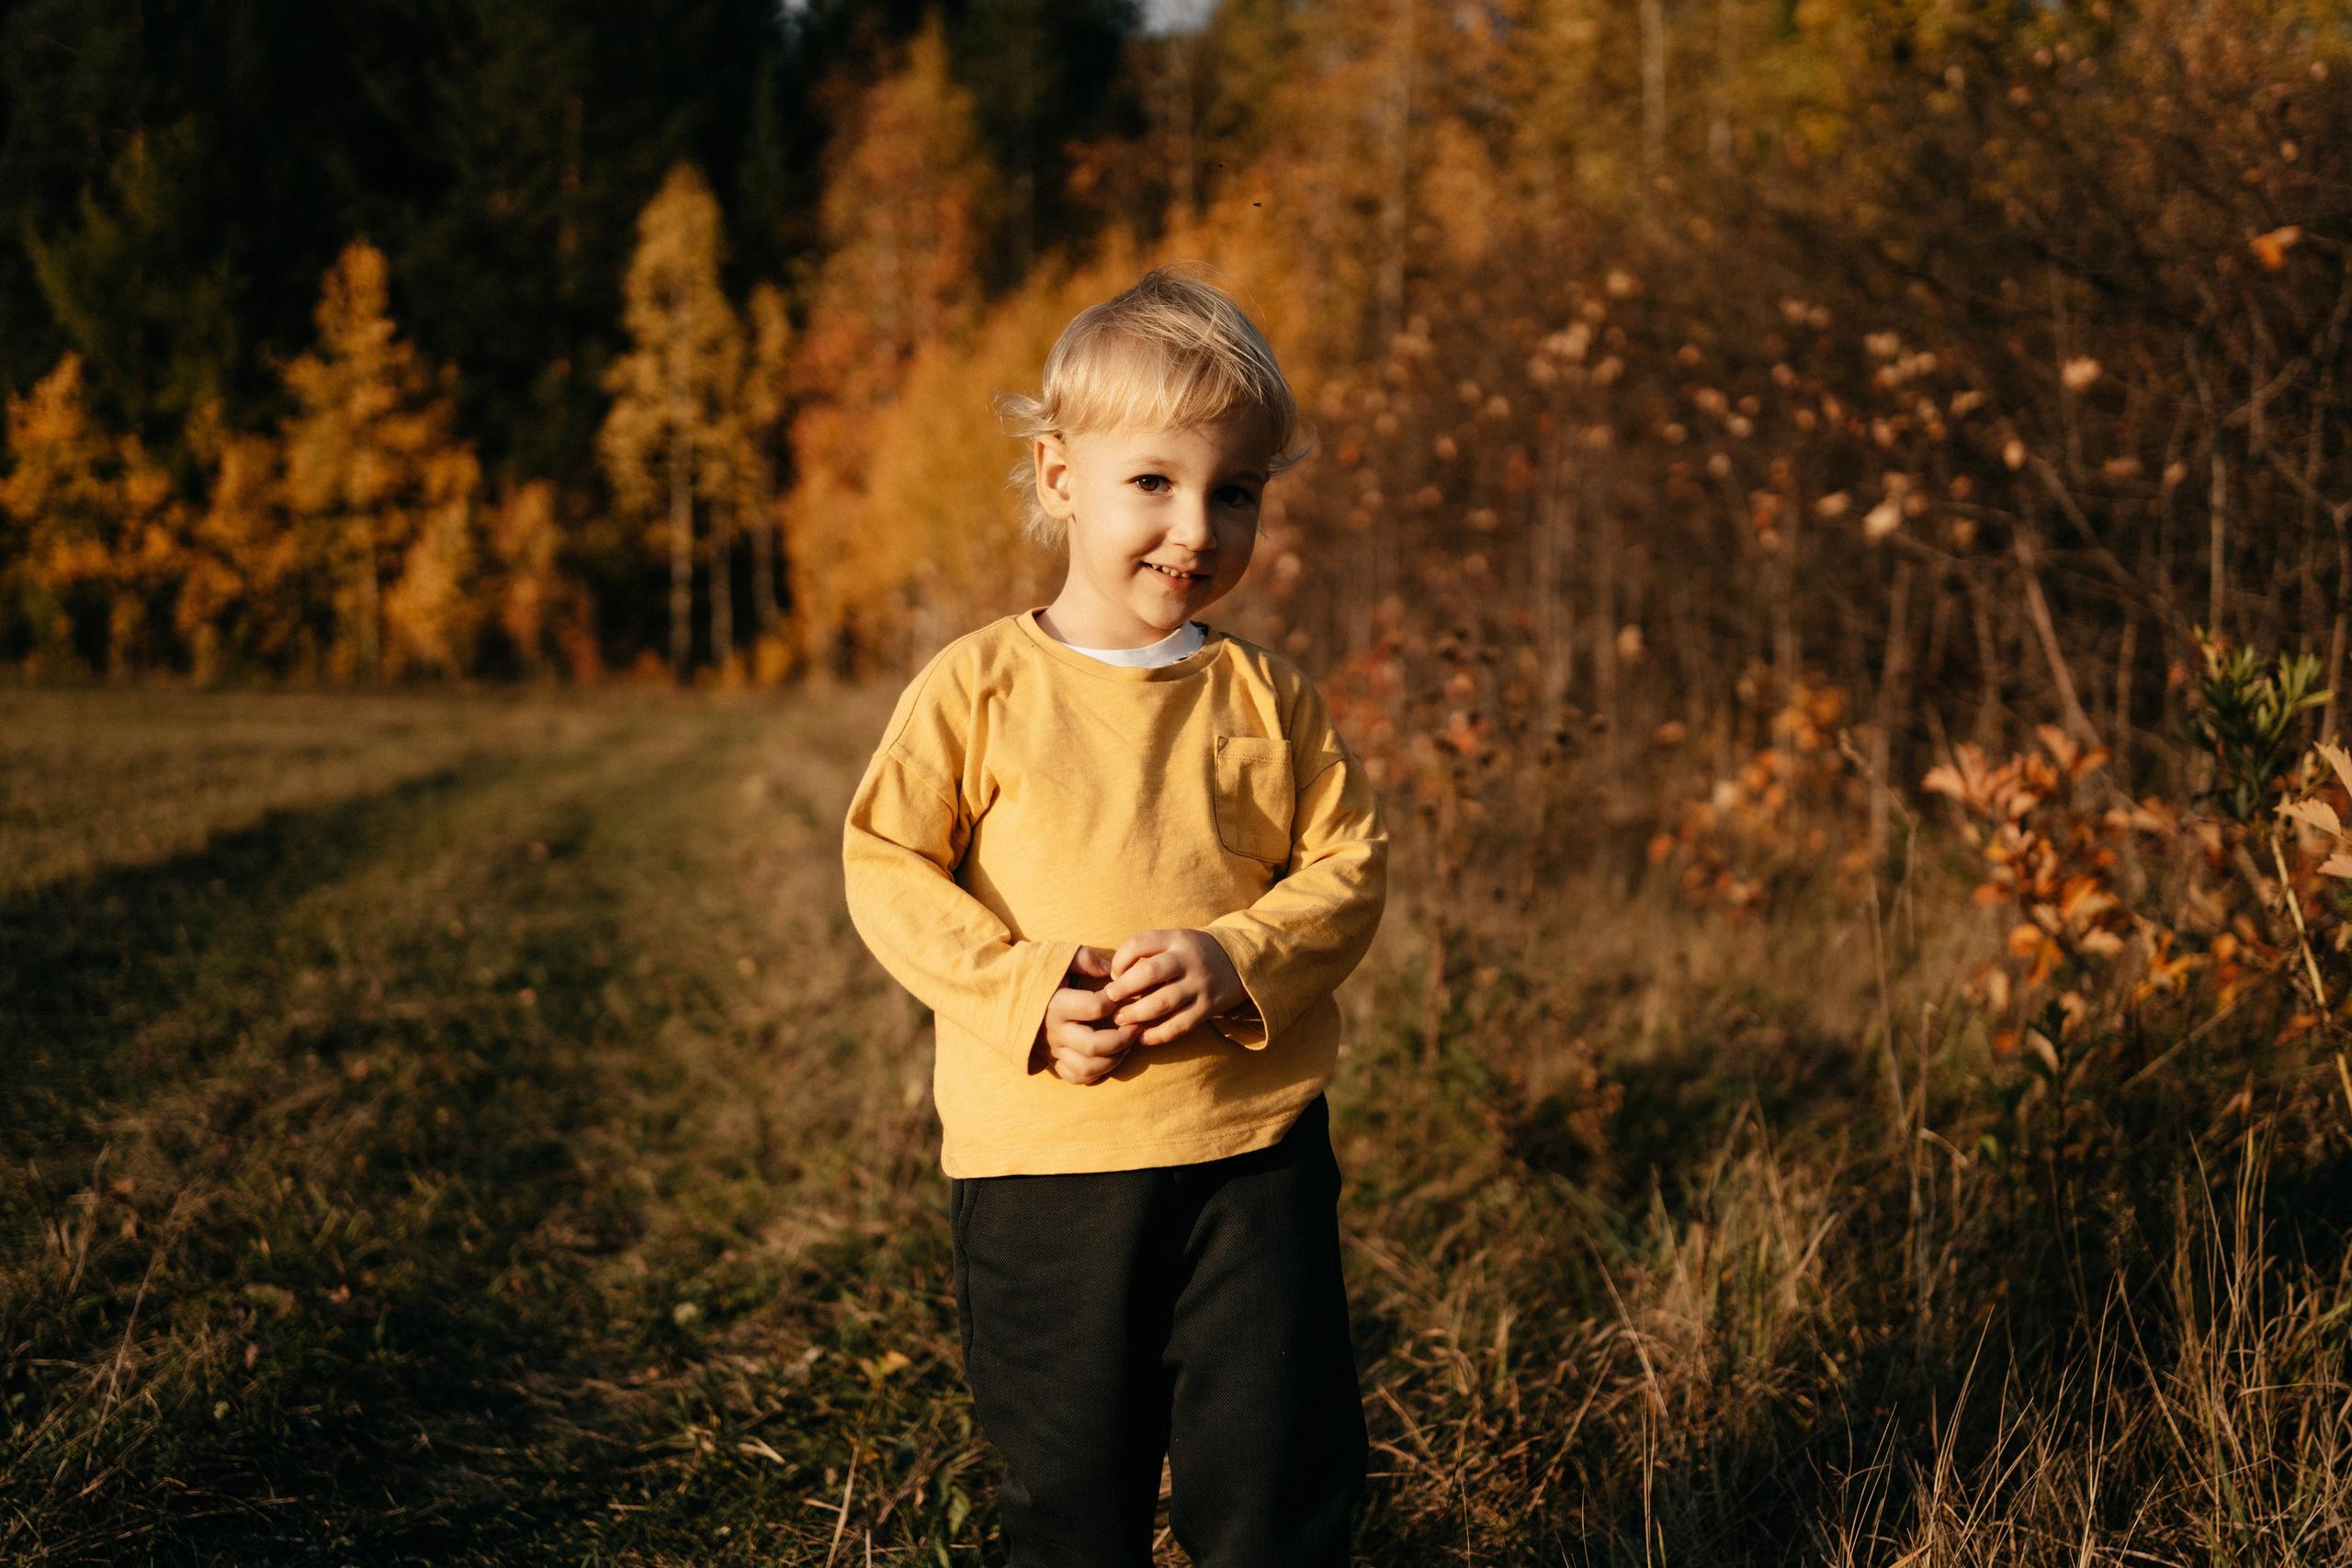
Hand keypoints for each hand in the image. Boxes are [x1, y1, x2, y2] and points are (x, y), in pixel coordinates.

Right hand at [1033, 946, 1138, 1084]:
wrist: (998, 995)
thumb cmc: (1031, 973)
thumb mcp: (1055, 957)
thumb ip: (1085, 959)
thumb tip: (1111, 971)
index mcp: (1056, 1004)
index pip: (1096, 1007)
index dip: (1116, 999)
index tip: (1122, 991)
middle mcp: (1054, 1031)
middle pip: (1095, 1046)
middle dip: (1124, 1037)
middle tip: (1137, 1024)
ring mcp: (1053, 1049)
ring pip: (1089, 1067)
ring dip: (1115, 1058)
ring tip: (1128, 1042)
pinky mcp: (1052, 1060)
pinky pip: (1077, 1076)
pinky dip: (1097, 1072)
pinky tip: (1110, 1056)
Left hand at [1105, 930, 1245, 1047]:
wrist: (1239, 962)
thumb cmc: (1193, 953)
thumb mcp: (1175, 941)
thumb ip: (1149, 952)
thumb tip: (1114, 978)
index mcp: (1177, 939)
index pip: (1140, 943)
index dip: (1120, 959)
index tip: (1113, 975)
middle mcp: (1189, 960)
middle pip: (1150, 973)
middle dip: (1124, 988)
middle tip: (1109, 999)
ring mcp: (1200, 985)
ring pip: (1163, 1002)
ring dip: (1137, 1014)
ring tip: (1120, 1020)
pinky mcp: (1208, 1008)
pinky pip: (1180, 1025)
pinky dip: (1159, 1035)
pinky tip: (1142, 1038)